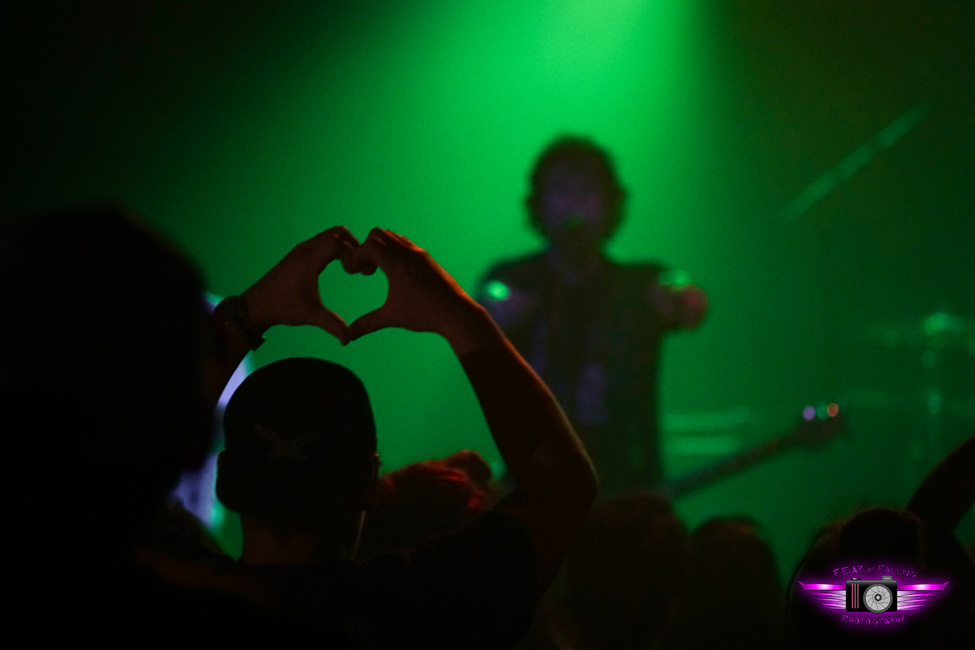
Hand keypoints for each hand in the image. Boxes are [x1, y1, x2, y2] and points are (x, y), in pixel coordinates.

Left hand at [240, 226, 358, 343]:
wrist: (256, 305)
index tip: (355, 271)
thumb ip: (332, 325)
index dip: (353, 253)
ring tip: (350, 265)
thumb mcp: (310, 316)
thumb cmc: (283, 308)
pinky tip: (338, 264)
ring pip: (330, 234)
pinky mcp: (299, 253)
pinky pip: (322, 240)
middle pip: (337, 231)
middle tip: (358, 264)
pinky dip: (334, 246)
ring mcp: (301, 249)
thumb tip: (348, 339)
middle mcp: (305, 249)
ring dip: (344, 244)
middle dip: (353, 244)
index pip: (338, 241)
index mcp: (309, 260)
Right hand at [345, 228, 483, 342]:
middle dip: (367, 248)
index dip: (355, 256)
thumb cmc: (424, 315)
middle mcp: (408, 253)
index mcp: (396, 263)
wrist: (456, 313)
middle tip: (366, 270)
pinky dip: (395, 251)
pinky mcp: (427, 258)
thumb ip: (367, 323)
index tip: (353, 273)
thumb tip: (348, 336)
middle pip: (378, 234)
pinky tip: (396, 274)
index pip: (368, 245)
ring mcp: (419, 253)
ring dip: (381, 248)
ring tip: (379, 271)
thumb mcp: (392, 317)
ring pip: (393, 236)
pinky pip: (405, 244)